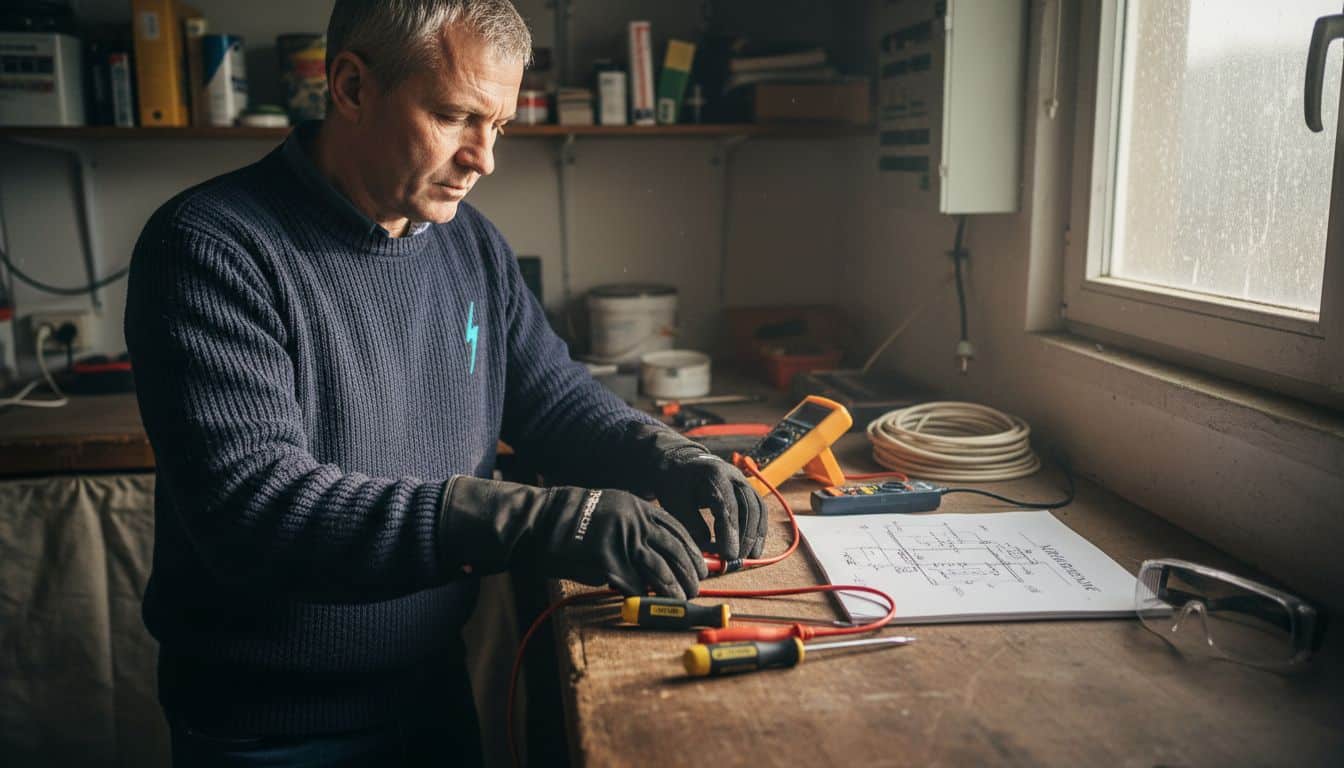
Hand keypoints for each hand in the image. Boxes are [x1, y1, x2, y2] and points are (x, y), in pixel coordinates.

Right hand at [536, 486, 706, 597]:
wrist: (539, 519)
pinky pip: (631, 581)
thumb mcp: (611, 512)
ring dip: (673, 587)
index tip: (701, 567)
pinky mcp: (605, 557)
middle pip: (673, 549)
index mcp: (638, 507)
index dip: (691, 551)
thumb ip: (635, 531)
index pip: (676, 530)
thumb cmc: (573, 520)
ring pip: (659, 567)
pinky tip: (649, 602)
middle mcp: (634, 519)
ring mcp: (620, 537)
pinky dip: (642, 594)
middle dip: (689, 572)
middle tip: (695, 588)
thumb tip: (659, 560)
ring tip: (681, 600)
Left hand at [652, 446, 766, 561]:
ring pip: (758, 509)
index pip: (727, 506)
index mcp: (713, 474)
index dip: (730, 533)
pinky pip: (759, 510)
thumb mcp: (675, 503)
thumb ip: (692, 526)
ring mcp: (743, 481)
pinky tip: (752, 547)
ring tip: (748, 557)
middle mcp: (734, 475)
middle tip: (736, 560)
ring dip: (755, 535)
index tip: (728, 556)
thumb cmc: (676, 483)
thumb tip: (710, 550)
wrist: (682, 463)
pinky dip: (758, 529)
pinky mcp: (747, 489)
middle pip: (748, 507)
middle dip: (745, 537)